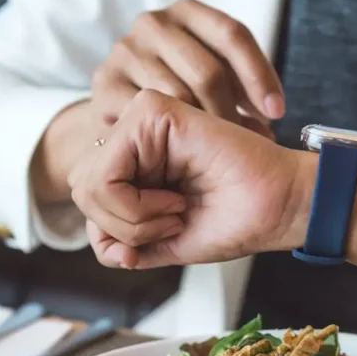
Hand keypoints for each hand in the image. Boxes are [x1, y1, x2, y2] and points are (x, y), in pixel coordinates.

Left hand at [68, 91, 314, 269]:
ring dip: (131, 219)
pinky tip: (176, 200)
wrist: (276, 209)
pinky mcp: (152, 111)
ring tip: (176, 211)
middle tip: (172, 223)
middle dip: (121, 228)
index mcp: (134, 161)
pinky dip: (136, 205)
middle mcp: (133, 135)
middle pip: (81, 190)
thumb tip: (99, 244)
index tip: (167, 232)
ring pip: (89, 184)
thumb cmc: (231, 221)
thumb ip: (121, 243)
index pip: (86, 199)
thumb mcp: (161, 243)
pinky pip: (106, 173)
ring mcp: (141, 120)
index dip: (117, 234)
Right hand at [91, 0, 283, 134]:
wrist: (118, 112)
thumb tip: (272, 115)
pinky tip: (185, 154)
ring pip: (180, 95)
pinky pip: (148, 115)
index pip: (232, 34)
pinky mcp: (105, 85)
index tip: (276, 112)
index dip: (260, 75)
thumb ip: (242, 85)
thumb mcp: (213, 78)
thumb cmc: (178, 93)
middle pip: (208, 70)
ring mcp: (125, 52)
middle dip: (234, 112)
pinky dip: (171, 139)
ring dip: (207, 130)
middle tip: (250, 143)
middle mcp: (153, 24)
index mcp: (186, 12)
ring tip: (223, 153)